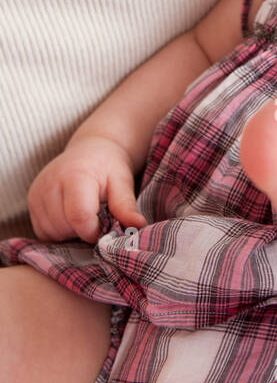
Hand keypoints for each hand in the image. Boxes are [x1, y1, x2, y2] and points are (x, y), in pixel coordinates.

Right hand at [27, 136, 145, 244]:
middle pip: (64, 227)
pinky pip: (42, 231)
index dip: (94, 230)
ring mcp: (37, 192)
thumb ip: (126, 206)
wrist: (91, 150)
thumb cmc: (109, 166)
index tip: (105, 226)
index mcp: (75, 175)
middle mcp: (50, 182)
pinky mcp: (31, 200)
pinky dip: (58, 231)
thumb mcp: (122, 182)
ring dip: (70, 232)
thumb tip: (139, 226)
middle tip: (96, 217)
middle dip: (83, 231)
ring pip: (51, 232)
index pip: (79, 217)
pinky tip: (71, 217)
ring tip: (84, 214)